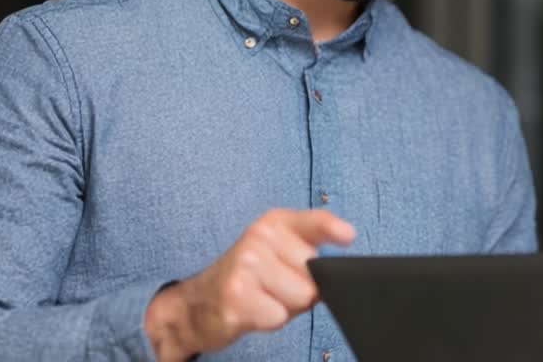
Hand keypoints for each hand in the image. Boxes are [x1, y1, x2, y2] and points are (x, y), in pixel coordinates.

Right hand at [144, 209, 354, 361]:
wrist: (194, 305)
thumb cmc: (248, 280)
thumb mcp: (276, 255)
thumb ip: (307, 255)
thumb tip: (336, 275)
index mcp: (273, 224)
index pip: (314, 222)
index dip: (332, 229)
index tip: (347, 236)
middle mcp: (259, 238)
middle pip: (315, 275)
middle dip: (302, 290)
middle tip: (273, 289)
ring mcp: (246, 265)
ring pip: (301, 298)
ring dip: (285, 308)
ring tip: (262, 299)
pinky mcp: (237, 296)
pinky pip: (279, 317)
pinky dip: (269, 321)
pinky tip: (250, 311)